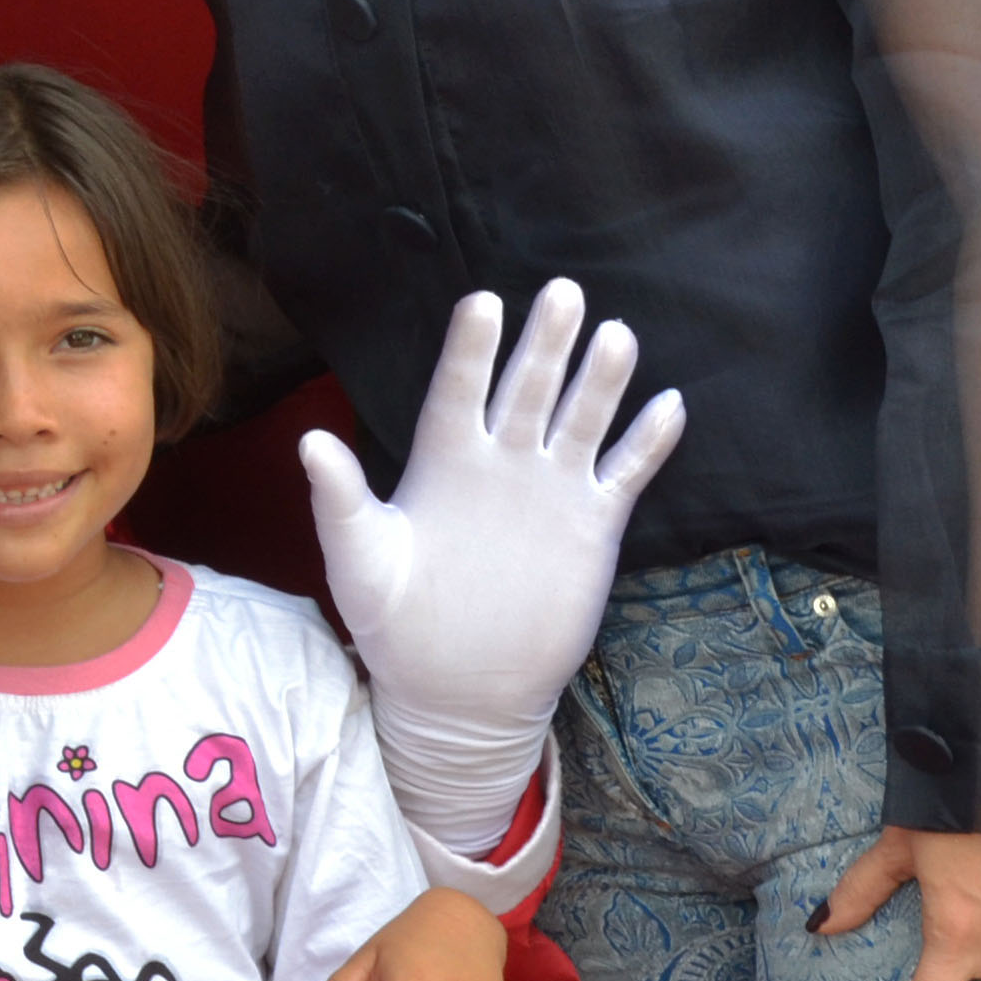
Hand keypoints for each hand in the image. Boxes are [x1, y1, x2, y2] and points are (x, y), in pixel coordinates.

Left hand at [303, 282, 685, 776]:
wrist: (459, 691)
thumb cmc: (396, 624)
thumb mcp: (360, 559)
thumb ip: (342, 498)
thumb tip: (310, 442)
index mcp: (442, 460)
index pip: (459, 388)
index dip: (471, 349)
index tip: (483, 302)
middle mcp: (500, 462)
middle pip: (526, 387)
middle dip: (545, 342)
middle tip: (563, 290)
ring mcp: (548, 489)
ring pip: (580, 418)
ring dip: (600, 380)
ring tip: (617, 334)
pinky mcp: (591, 524)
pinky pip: (625, 473)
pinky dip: (648, 442)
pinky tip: (671, 405)